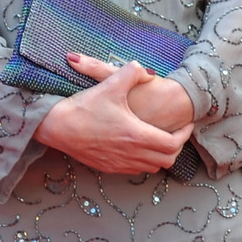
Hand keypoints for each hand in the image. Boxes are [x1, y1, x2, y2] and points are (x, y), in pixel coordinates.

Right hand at [36, 57, 191, 174]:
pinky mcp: (108, 167)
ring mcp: (120, 163)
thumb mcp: (109, 85)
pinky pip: (135, 170)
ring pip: (152, 167)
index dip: (184, 134)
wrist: (56, 127)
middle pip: (167, 159)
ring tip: (158, 140)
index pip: (174, 143)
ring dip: (160, 155)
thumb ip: (131, 73)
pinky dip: (143, 161)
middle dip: (175, 147)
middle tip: (175, 133)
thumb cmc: (83, 107)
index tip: (186, 124)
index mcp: (137, 135)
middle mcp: (132, 153)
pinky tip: (136, 147)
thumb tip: (147, 71)